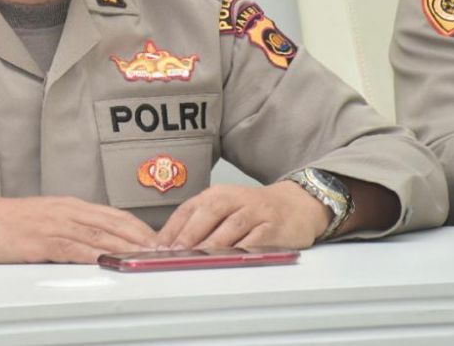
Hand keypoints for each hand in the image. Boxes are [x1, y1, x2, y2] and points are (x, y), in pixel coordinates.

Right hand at [0, 191, 158, 262]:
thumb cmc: (0, 224)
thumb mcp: (39, 223)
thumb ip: (66, 232)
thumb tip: (91, 247)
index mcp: (68, 206)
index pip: (115, 216)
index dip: (142, 229)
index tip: (162, 242)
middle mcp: (66, 211)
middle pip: (116, 223)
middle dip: (145, 238)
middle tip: (169, 252)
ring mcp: (53, 224)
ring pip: (101, 234)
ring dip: (129, 247)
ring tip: (152, 259)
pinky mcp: (39, 241)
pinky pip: (73, 248)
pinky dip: (96, 254)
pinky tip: (110, 262)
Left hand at [156, 182, 329, 249]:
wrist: (295, 204)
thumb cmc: (253, 210)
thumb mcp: (225, 208)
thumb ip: (201, 224)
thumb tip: (170, 246)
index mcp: (217, 194)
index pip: (189, 209)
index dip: (172, 227)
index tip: (158, 246)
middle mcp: (234, 199)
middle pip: (208, 213)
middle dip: (189, 234)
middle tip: (174, 252)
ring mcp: (255, 212)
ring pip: (231, 226)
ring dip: (213, 243)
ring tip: (197, 258)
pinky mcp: (273, 227)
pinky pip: (256, 239)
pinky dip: (242, 249)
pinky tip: (229, 259)